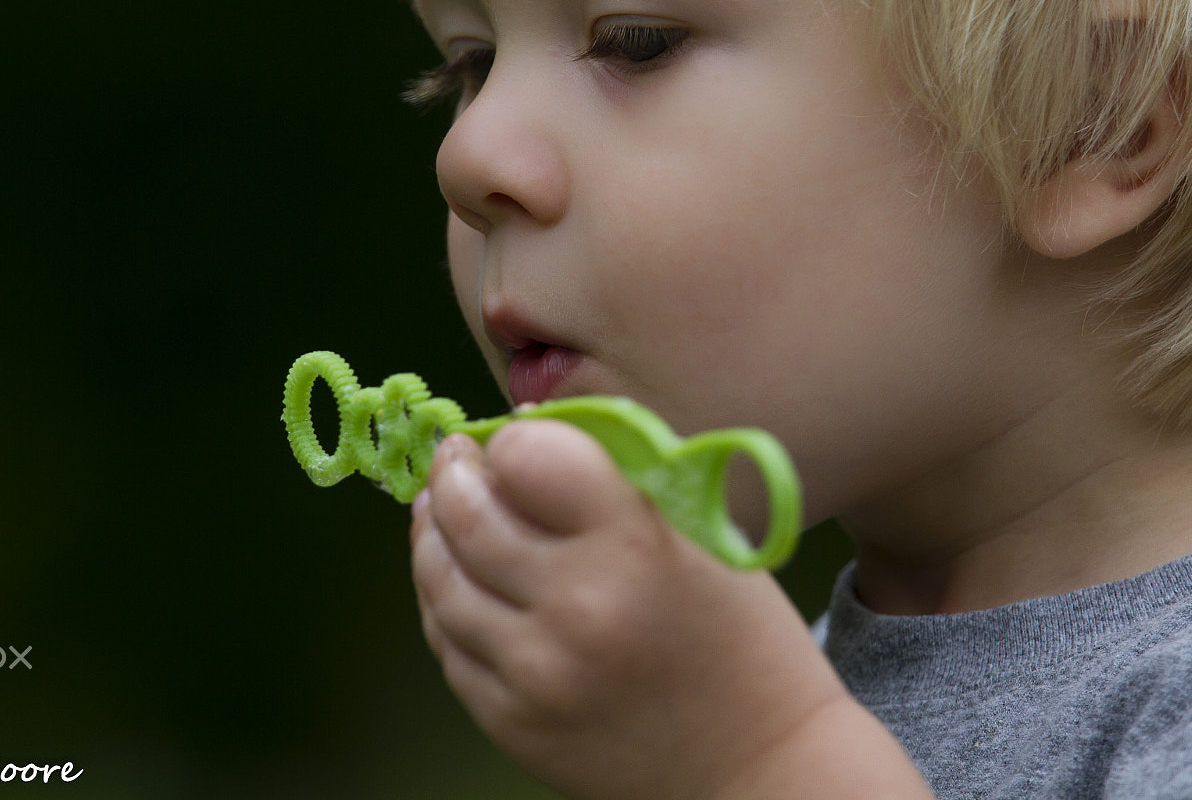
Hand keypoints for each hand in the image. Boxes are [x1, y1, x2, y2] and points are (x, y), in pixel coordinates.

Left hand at [409, 419, 870, 799]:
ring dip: (433, 534)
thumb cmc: (735, 632)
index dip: (510, 440)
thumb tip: (520, 430)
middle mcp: (577, 608)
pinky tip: (461, 579)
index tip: (511, 441)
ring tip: (443, 512)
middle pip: (466, 515)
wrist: (758, 761)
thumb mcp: (700, 530)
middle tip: (456, 462)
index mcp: (634, 544)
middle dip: (452, 475)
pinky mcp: (511, 722)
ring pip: (440, 580)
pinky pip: (448, 644)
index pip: (526, 457)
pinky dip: (445, 601)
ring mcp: (536, 673)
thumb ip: (613, 475)